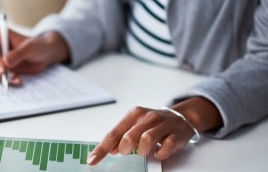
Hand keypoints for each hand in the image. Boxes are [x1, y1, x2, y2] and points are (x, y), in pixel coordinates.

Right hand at [0, 29, 69, 84]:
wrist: (44, 54)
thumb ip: (19, 54)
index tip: (3, 70)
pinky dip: (5, 80)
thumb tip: (5, 61)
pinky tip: (17, 80)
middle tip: (8, 78)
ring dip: (2, 77)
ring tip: (17, 79)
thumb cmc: (38, 46)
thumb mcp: (31, 49)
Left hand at [87, 97, 221, 164]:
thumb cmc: (153, 124)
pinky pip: (164, 149)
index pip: (113, 133)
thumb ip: (121, 136)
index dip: (102, 149)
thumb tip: (111, 150)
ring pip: (146, 141)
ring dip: (142, 151)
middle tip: (128, 151)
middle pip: (128, 137)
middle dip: (125, 149)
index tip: (92, 160)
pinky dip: (159, 154)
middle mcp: (147, 117)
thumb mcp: (135, 126)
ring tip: (145, 150)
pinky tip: (158, 151)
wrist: (181, 118)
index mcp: (133, 114)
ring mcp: (162, 125)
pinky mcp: (175, 134)